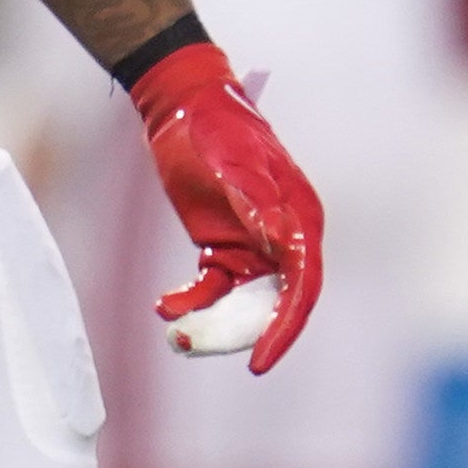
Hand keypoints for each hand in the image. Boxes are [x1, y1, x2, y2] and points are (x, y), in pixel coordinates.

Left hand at [132, 40, 322, 373]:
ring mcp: (254, 246)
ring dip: (211, 323)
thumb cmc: (216, 125)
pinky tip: (164, 304)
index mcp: (299, 218)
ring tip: (174, 331)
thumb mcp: (234, 159)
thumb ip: (256, 199)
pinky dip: (191, 301)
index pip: (302, 286)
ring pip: (240, 304)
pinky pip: (213, 289)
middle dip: (239, 333)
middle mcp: (283, 238)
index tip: (260, 361)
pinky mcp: (223, 248)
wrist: (184, 105)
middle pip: (272, 304)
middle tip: (195, 344)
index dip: (286, 327)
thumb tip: (279, 241)